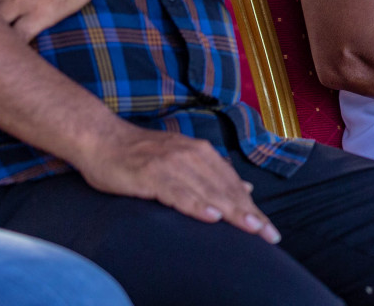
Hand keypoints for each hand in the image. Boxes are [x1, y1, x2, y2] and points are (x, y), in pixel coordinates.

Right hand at [74, 121, 278, 244]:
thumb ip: (212, 173)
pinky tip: (212, 217)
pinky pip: (177, 192)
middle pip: (226, 190)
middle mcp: (192, 155)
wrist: (102, 138)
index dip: (253, 209)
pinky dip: (196, 205)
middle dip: (250, 214)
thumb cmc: (141, 154)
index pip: (233, 186)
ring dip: (232, 212)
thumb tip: (245, 187)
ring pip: (208, 191)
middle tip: (269, 235)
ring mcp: (172, 164)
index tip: (271, 231)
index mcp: (202, 153)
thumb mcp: (182, 159)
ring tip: (251, 229)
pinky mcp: (151, 174)